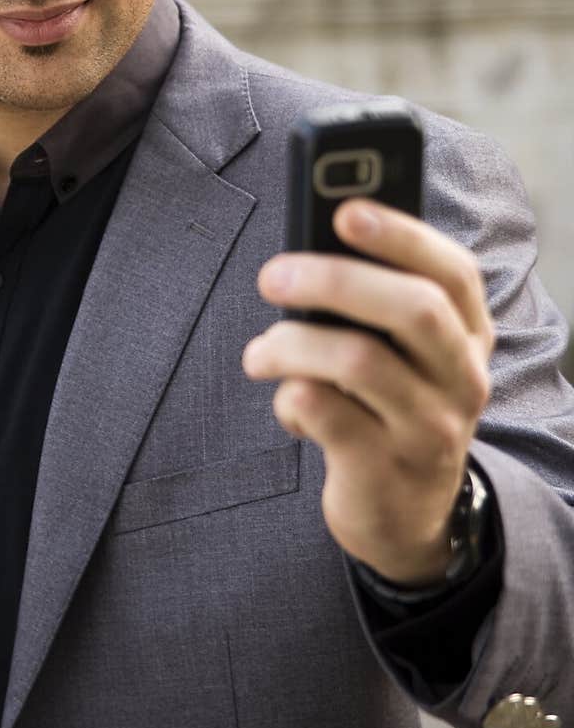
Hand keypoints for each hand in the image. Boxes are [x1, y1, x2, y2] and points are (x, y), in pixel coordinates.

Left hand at [241, 199, 494, 584]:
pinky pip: (324, 412)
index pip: (453, 271)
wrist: (407, 516)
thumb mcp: (403, 356)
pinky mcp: (383, 468)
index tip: (344, 211)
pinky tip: (287, 404)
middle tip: (271, 276)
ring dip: (291, 343)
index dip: (401, 235)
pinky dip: (289, 398)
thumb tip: (306, 251)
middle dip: (334, 279)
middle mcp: (461, 378)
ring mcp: (428, 427)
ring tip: (259, 353)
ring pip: (359, 361)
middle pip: (413, 308)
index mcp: (468, 334)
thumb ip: (375, 306)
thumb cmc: (390, 406)